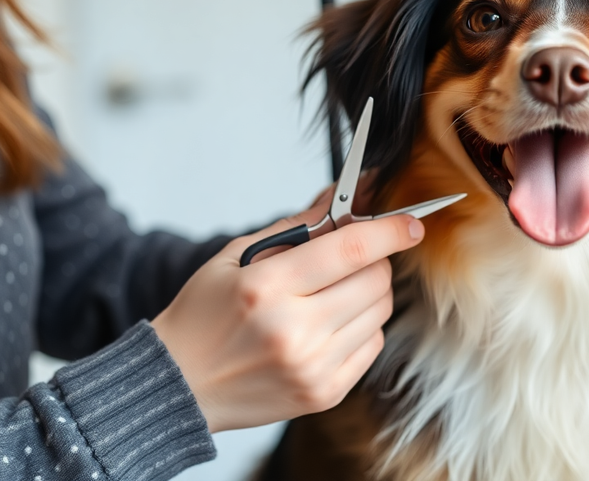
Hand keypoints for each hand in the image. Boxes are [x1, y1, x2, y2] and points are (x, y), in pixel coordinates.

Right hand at [151, 192, 424, 432]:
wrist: (178, 385)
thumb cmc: (204, 315)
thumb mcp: (238, 257)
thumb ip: (299, 226)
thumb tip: (346, 196)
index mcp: (267, 288)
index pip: (351, 250)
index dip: (389, 231)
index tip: (411, 223)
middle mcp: (294, 330)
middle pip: (375, 280)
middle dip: (375, 260)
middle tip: (354, 258)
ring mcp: (312, 366)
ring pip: (380, 312)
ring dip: (369, 293)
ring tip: (333, 293)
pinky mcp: (324, 393)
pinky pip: (372, 345)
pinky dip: (362, 327)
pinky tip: (329, 324)